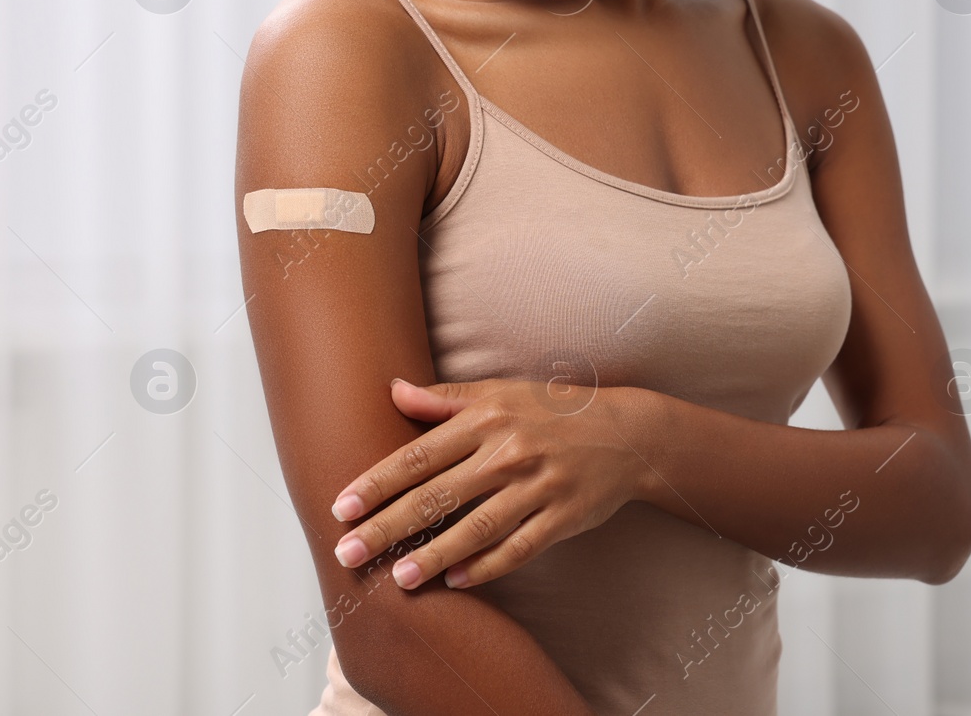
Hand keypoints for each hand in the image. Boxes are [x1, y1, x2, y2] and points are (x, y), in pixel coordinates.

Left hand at [330, 377, 650, 589]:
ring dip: (434, 555)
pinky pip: (520, 547)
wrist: (629, 433)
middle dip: (388, 527)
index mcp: (488, 420)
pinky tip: (457, 581)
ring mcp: (538, 487)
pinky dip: (488, 566)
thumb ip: (446, 400)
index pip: (420, 455)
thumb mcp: (502, 393)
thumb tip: (393, 390)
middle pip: (437, 496)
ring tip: (397, 578)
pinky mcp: (563, 517)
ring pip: (476, 528)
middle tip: (348, 553)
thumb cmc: (555, 411)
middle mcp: (509, 453)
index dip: (377, 483)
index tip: (341, 507)